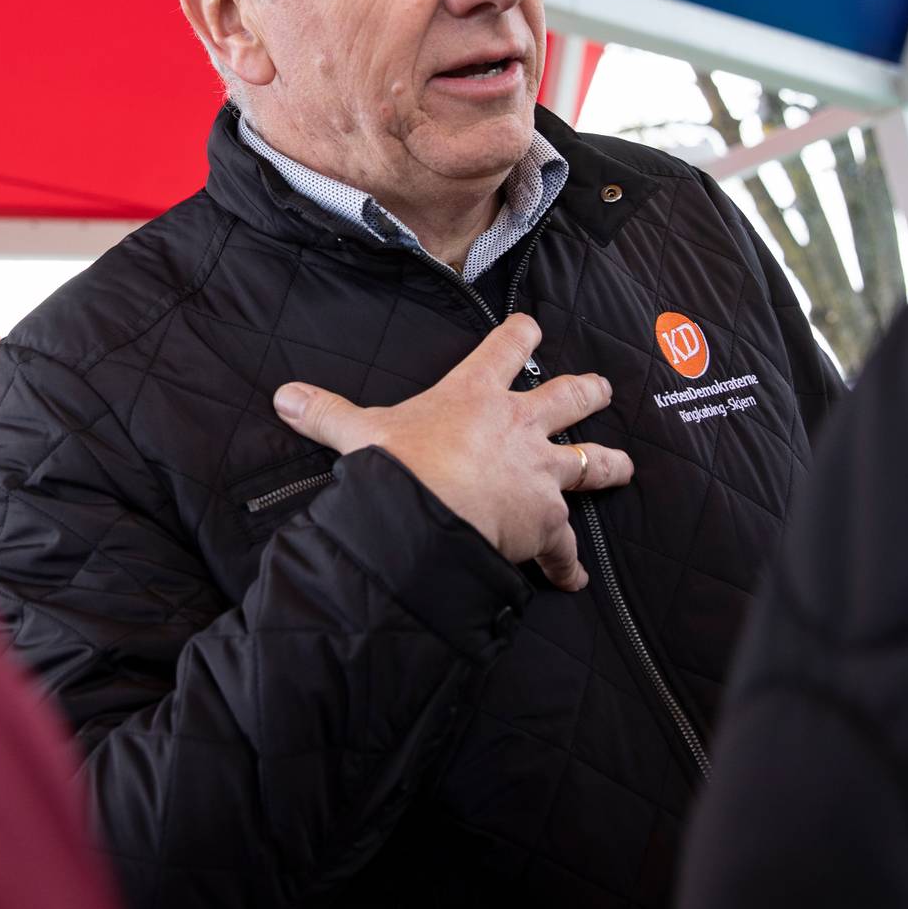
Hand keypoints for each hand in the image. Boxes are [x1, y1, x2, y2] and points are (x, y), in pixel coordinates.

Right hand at [270, 314, 629, 591]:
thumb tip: (282, 396)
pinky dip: (567, 565)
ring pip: (587, 462)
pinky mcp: (546, 522)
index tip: (533, 329)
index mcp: (475, 394)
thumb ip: (326, 414)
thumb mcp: (359, 434)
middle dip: (587, 392)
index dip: (522, 335)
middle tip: (602, 388)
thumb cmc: (400, 468)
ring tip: (625, 466)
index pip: (507, 348)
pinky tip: (573, 579)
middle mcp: (518, 426)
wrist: (430, 517)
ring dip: (606, 465)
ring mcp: (538, 473)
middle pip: (568, 397)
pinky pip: (564, 546)